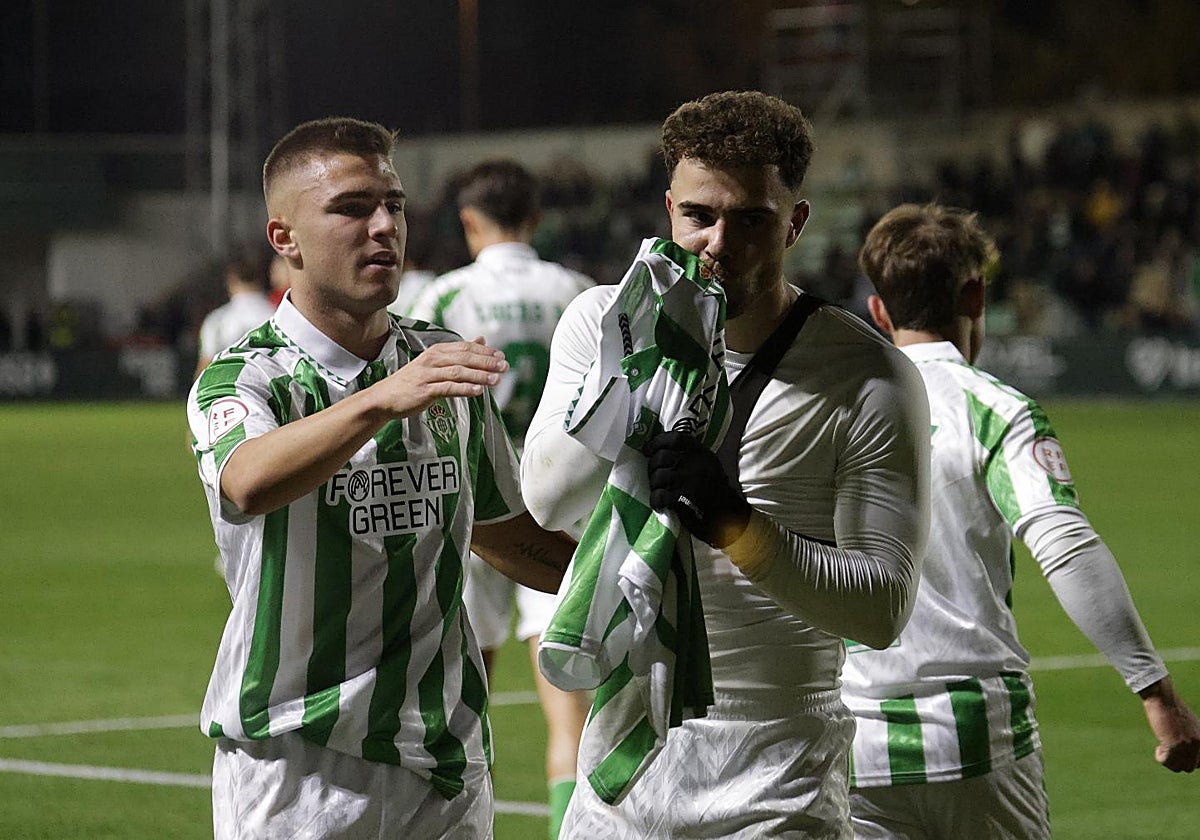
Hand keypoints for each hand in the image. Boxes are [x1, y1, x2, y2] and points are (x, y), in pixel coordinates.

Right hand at [379, 337, 506, 417]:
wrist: (385, 397)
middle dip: (486, 362)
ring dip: (479, 375)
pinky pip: (448, 388)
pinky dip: (464, 389)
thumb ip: (459, 352)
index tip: (501, 356)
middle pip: (464, 357)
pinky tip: (478, 391)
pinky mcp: (424, 390)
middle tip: (504, 366)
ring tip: (496, 379)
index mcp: (437, 351)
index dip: (485, 351)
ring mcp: (428, 374)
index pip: (465, 347)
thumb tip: (482, 340)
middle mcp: (432, 359)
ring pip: (458, 372)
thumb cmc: (413, 381)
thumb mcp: (435, 363)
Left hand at [644, 431, 749, 547]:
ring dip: (654, 486)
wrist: (728, 517)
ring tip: (660, 493)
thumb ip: (688, 455)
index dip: (657, 442)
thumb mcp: (706, 465)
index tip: (648, 450)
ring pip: (658, 476)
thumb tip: (658, 450)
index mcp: (702, 452)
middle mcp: (696, 462)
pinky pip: (659, 495)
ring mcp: (691, 479)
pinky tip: (660, 505)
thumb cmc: (714, 491)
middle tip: (654, 478)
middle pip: (661, 457)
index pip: (674, 438)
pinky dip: (656, 501)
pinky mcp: (684, 498)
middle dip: (652, 468)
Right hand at [1140, 677, 1199, 771]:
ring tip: (1162, 747)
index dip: (1187, 759)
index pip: (1199, 763)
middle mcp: (1199, 745)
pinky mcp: (1174, 744)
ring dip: (1168, 760)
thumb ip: (1193, 739)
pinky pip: (1166, 761)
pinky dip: (1160, 757)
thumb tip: (1190, 756)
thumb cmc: (1173, 709)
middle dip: (1177, 761)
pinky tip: (1158, 746)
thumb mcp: (1190, 725)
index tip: (1177, 751)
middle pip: (1190, 767)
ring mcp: (1187, 745)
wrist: (1163, 697)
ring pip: (1178, 767)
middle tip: (1168, 749)